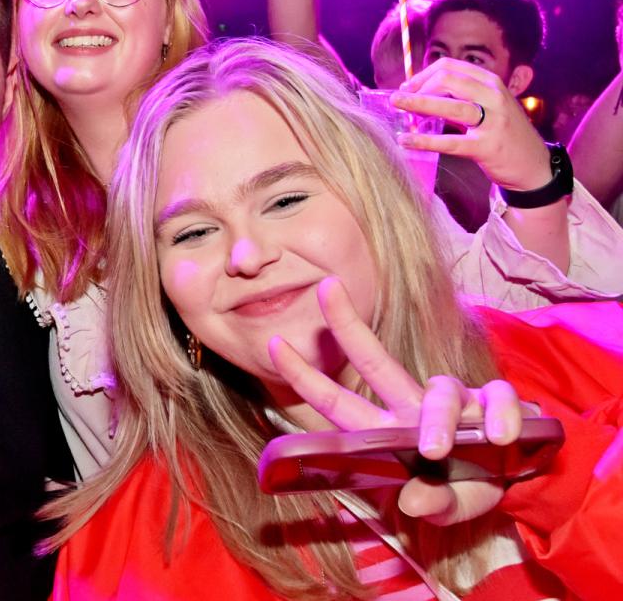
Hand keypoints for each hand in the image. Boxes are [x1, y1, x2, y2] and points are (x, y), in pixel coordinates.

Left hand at [268, 277, 527, 524]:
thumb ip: (433, 505)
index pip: (338, 403)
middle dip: (347, 323)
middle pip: (374, 360)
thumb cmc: (467, 488)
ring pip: (440, 392)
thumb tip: (414, 502)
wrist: (519, 482)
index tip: (275, 344)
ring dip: (437, 418)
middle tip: (325, 286)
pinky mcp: (494, 403)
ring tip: (435, 449)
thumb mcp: (448, 506)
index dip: (306, 376)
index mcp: (387, 432)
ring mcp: (455, 402)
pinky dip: (499, 416)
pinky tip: (500, 436)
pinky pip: (497, 399)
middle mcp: (413, 408)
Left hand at [393, 57, 552, 191]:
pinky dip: (424, 140)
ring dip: (418, 104)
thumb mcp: (490, 105)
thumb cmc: (504, 133)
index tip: (407, 86)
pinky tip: (405, 140)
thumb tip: (420, 90)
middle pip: (448, 80)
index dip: (424, 74)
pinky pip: (449, 142)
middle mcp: (494, 97)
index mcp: (492, 82)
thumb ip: (463, 95)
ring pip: (449, 106)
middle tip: (398, 99)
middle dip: (418, 87)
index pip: (451, 67)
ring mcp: (493, 122)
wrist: (534, 165)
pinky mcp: (487, 147)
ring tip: (396, 106)